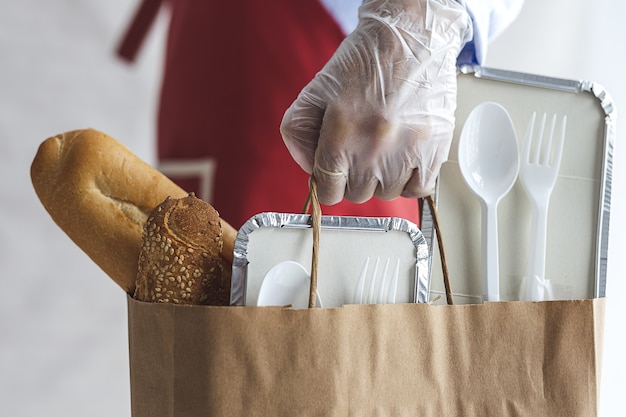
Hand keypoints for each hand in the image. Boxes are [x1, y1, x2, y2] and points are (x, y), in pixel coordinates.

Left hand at [281, 0, 470, 203]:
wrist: (412, 37)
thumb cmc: (364, 62)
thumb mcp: (315, 91)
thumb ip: (298, 134)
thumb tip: (309, 170)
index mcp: (341, 132)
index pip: (329, 190)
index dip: (327, 185)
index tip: (333, 176)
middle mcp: (375, 146)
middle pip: (357, 194)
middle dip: (353, 178)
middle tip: (359, 152)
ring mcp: (408, 149)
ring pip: (387, 193)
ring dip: (382, 179)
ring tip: (383, 149)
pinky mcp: (435, 148)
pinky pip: (419, 189)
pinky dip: (410, 181)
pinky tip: (404, 160)